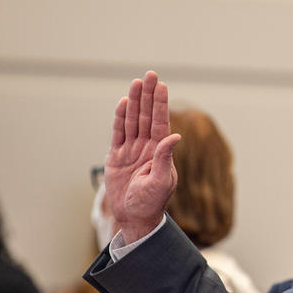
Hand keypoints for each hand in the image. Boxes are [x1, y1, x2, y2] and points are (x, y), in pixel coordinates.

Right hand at [105, 71, 180, 242]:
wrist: (134, 217)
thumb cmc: (152, 202)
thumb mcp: (161, 181)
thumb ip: (165, 158)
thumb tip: (176, 136)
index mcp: (161, 151)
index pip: (160, 122)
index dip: (160, 103)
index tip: (161, 85)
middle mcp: (147, 147)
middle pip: (146, 116)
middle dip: (148, 96)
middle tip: (149, 75)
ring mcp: (131, 150)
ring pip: (132, 121)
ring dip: (134, 102)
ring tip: (136, 83)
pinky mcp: (117, 156)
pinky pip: (118, 134)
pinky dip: (119, 118)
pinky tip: (123, 103)